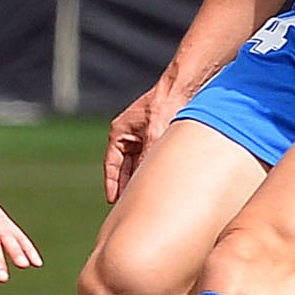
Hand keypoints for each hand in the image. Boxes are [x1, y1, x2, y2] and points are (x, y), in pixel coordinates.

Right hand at [104, 74, 194, 201]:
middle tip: (128, 207)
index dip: (112, 184)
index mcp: (119, 132)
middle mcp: (128, 136)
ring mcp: (141, 137)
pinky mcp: (155, 138)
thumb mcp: (154, 134)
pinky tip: (158, 185)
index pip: (111, 164)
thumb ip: (147, 157)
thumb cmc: (166, 105)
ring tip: (143, 199)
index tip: (113, 202)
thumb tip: (144, 181)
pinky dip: (151, 171)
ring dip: (139, 179)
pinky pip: (149, 160)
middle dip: (126, 185)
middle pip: (123, 167)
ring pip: (137, 165)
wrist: (183, 88)